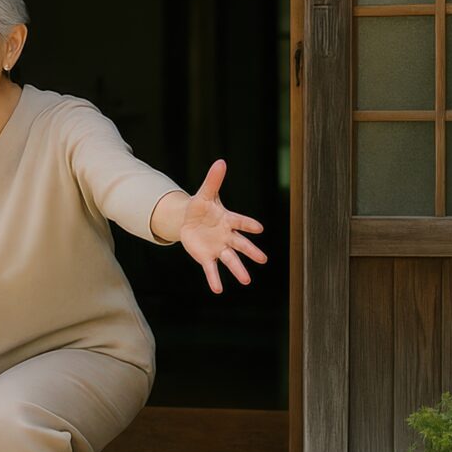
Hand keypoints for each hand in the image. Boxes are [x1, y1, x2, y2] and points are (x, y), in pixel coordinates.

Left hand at [177, 161, 267, 294]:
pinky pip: (212, 269)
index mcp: (228, 219)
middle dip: (251, 251)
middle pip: (240, 244)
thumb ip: (213, 181)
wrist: (188, 221)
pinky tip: (218, 290)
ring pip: (230, 259)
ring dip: (238, 270)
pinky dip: (214, 279)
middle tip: (263, 260)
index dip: (248, 225)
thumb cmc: (201, 207)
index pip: (240, 222)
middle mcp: (227, 236)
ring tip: (247, 281)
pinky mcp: (207, 257)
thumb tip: (220, 161)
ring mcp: (218, 248)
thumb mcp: (204, 194)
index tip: (258, 229)